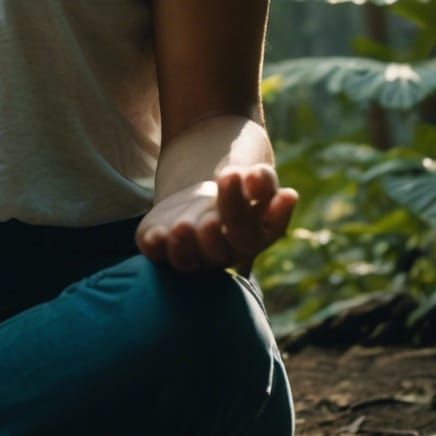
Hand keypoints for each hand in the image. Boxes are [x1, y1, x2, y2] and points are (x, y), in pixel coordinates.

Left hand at [136, 165, 296, 274]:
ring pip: (189, 260)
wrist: (198, 189)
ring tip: (184, 225)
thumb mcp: (250, 176)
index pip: (270, 229)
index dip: (278, 212)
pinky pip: (156, 254)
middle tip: (228, 178)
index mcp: (256, 235)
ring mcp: (192, 253)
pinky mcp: (159, 246)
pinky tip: (156, 233)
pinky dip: (156, 246)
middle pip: (228, 243)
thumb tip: (255, 179)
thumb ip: (260, 179)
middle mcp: (225, 252)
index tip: (279, 188)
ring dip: (185, 245)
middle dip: (229, 213)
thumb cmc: (234, 185)